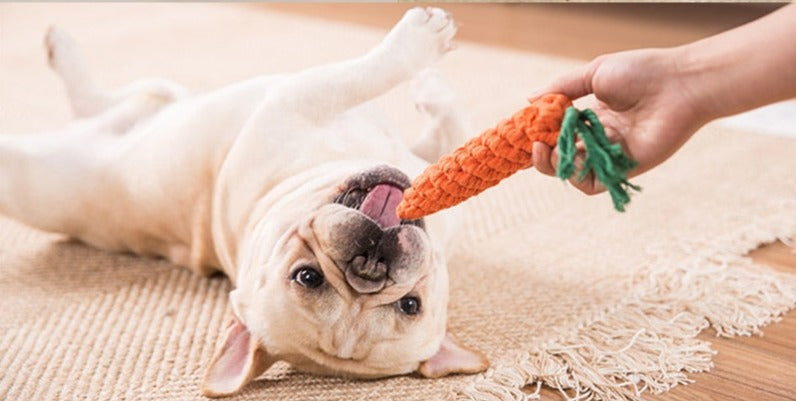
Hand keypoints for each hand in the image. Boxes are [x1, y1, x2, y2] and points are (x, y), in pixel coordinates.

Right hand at [530, 48, 707, 194]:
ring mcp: (611, 155)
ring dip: (554, 163)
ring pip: (572, 172)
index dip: (539, 135)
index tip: (525, 130)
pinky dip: (575, 174)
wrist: (679, 84)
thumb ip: (561, 88)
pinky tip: (570, 155)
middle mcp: (600, 138)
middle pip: (561, 156)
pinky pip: (592, 183)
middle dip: (541, 154)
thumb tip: (529, 99)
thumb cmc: (643, 72)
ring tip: (548, 147)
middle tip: (534, 143)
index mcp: (593, 116)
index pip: (558, 133)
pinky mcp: (624, 168)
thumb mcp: (594, 73)